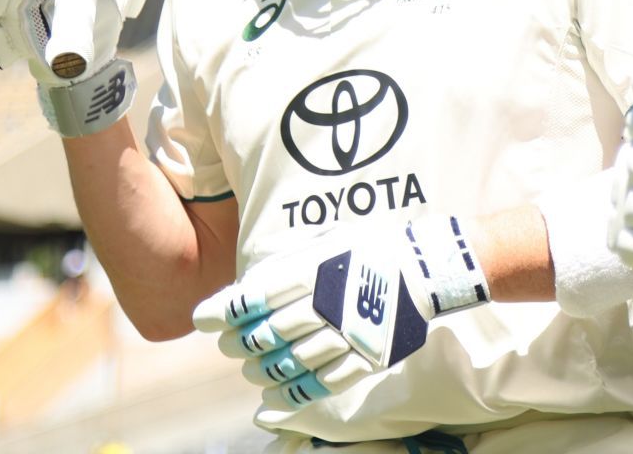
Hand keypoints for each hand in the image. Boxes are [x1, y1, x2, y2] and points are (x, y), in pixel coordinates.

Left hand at [194, 215, 490, 410]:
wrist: (427, 268)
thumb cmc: (373, 246)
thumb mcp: (329, 237)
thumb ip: (290, 257)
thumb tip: (251, 279)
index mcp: (315, 270)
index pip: (256, 298)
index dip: (224, 312)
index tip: (205, 319)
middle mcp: (327, 304)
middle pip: (267, 334)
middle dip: (239, 343)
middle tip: (228, 346)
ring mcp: (347, 335)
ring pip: (290, 363)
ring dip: (262, 370)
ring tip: (251, 370)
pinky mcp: (365, 358)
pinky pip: (320, 383)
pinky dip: (292, 392)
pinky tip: (273, 395)